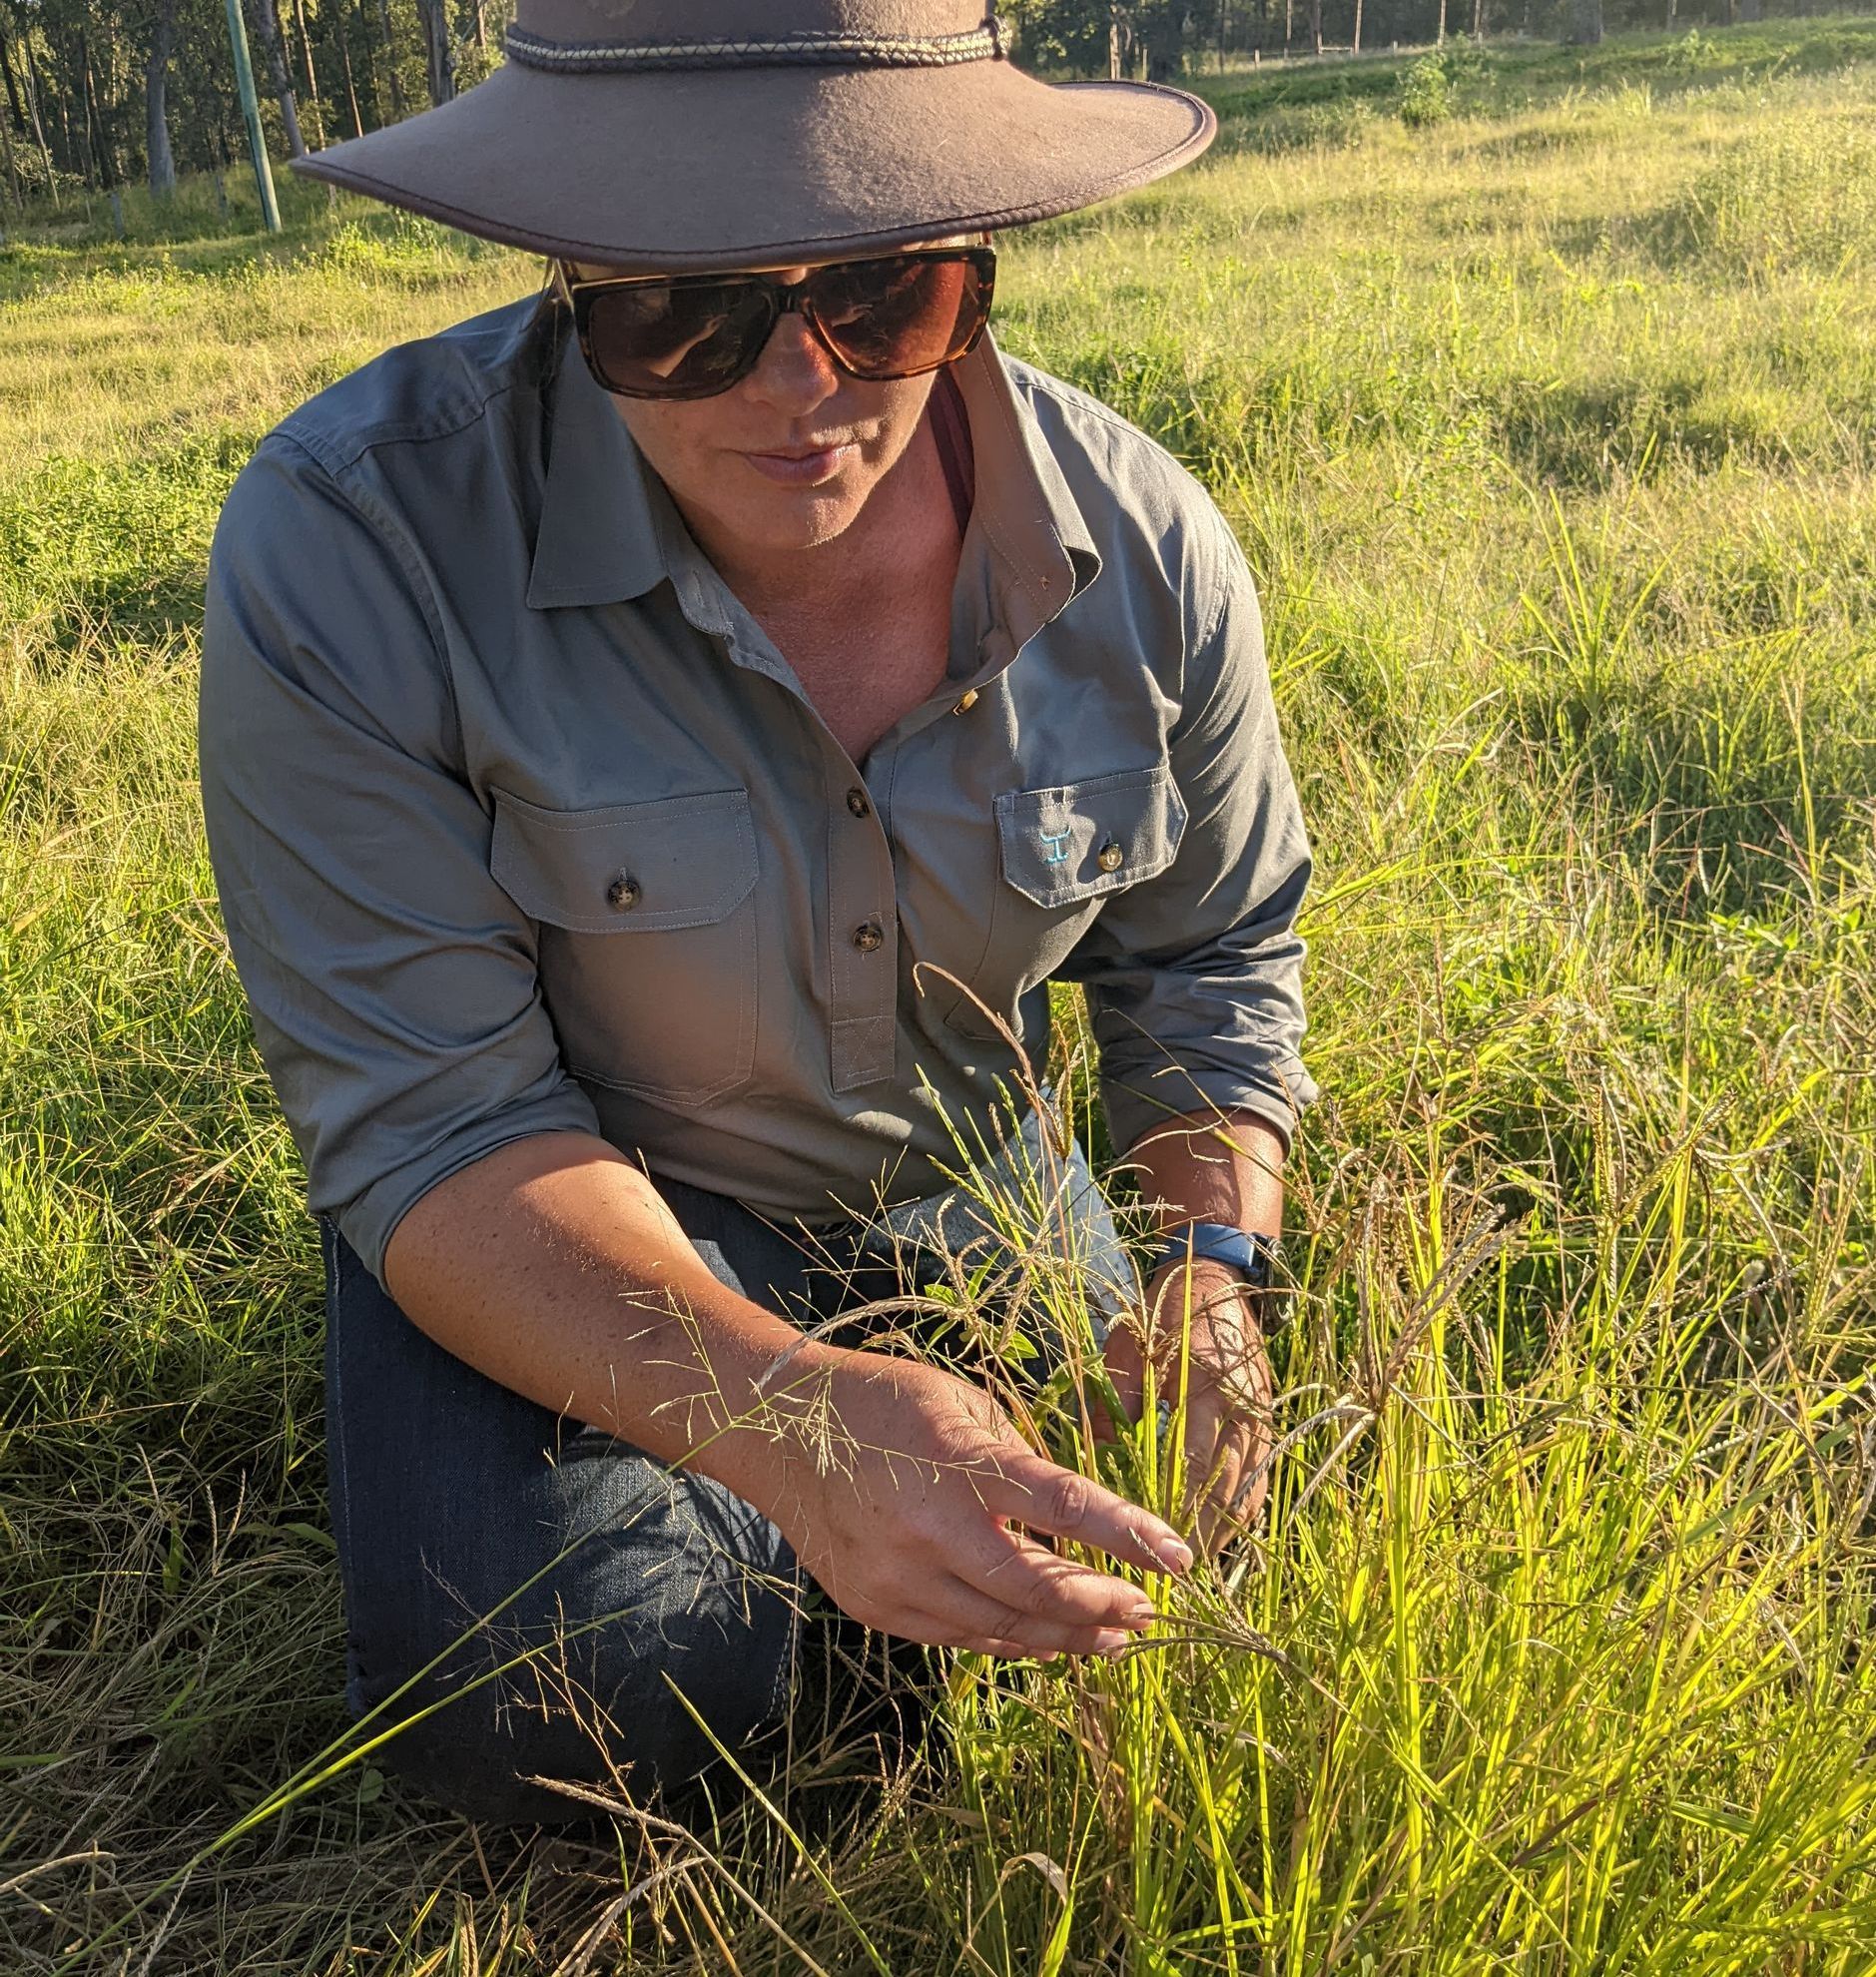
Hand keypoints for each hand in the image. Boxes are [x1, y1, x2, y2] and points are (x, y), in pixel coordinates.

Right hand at [751, 1344, 1194, 1660]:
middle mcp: (926, 1527)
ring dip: (1065, 1637)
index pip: (1064, 1505)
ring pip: (1000, 1628)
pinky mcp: (874, 1606)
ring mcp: (895, 1576)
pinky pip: (957, 1637)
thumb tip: (1076, 1525)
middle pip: (1036, 1589)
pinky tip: (1046, 1639)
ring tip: (1113, 1638)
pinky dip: (1009, 1639)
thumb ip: (1018, 1465)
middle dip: (1103, 1607)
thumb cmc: (884, 1402)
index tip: (1181, 1559)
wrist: (777, 1430)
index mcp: (958, 1460)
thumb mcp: (963, 1404)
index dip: (1128, 1537)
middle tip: (1148, 1613)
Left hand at [1101, 1259, 1274, 1553]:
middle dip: (1193, 1539)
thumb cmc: (1162, 1314)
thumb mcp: (1127, 1354)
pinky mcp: (1266, 1426)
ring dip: (1216, 1535)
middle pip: (1223, 1493)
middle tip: (1160, 1575)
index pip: (1192, 1467)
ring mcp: (1261, 1420)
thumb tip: (1096, 1470)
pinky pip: (1255, 1486)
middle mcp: (1242, 1409)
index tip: (1146, 1550)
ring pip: (1244, 1497)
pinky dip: (1234, 1517)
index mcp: (1206, 1387)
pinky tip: (1210, 1540)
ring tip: (1183, 1570)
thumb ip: (1114, 1411)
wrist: (1219, 1281)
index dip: (1171, 1513)